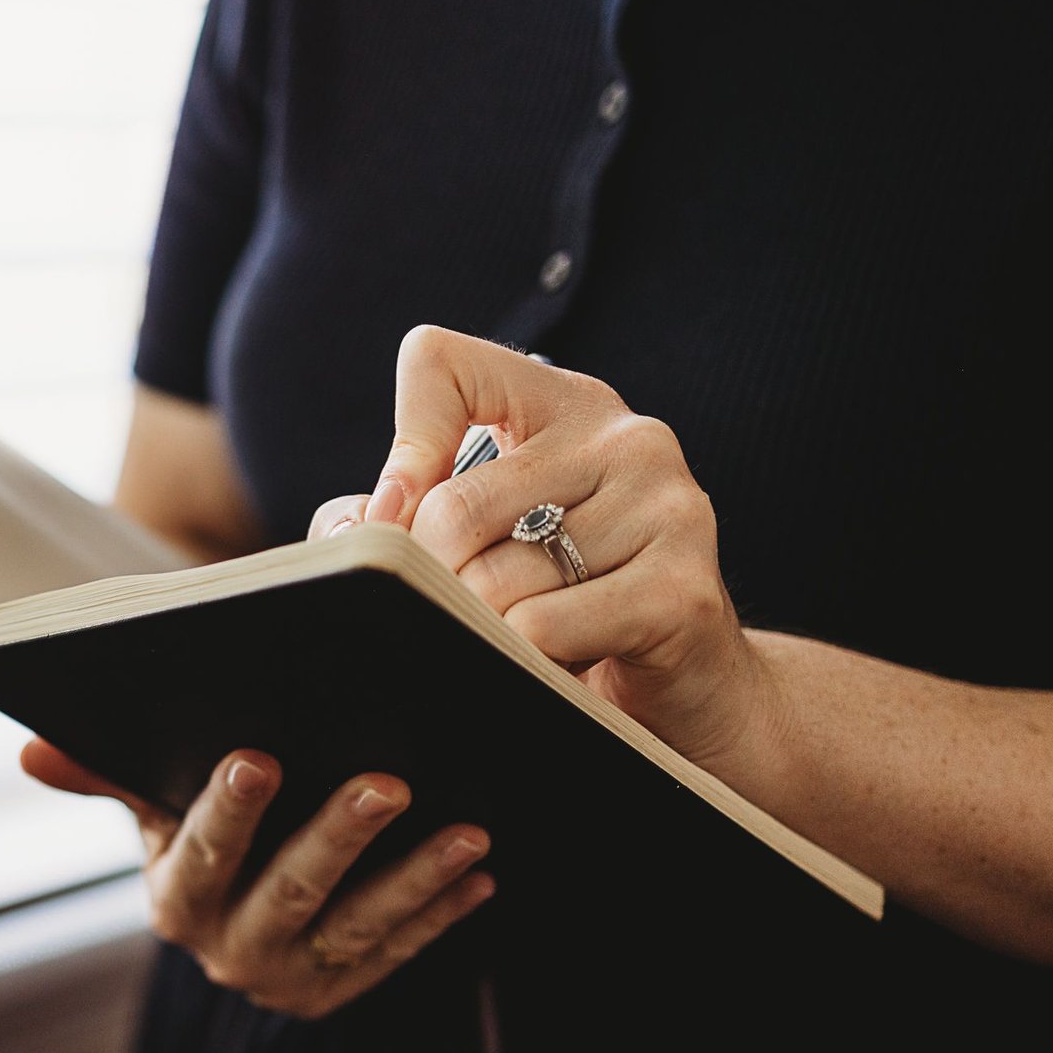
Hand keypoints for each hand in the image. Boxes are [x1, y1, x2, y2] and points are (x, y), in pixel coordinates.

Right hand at [20, 739, 492, 1017]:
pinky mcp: (341, 992)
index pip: (201, 852)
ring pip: (358, 925)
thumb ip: (102, 776)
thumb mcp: (148, 811)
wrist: (229, 923)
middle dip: (341, 836)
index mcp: (175, 902)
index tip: (259, 758)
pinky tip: (479, 872)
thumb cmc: (190, 837)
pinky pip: (399, 951)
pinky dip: (441, 913)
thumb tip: (31, 750)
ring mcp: (290, 978)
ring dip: (416, 878)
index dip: (228, 811)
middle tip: (388, 781)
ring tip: (468, 831)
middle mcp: (228, 952)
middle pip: (292, 890)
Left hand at [310, 324, 772, 767]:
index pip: (439, 362)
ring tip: (518, 646)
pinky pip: (544, 630)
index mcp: (567, 404)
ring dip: (484, 635)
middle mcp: (627, 437)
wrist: (694, 690)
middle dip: (432, 584)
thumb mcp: (482, 545)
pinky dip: (523, 666)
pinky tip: (554, 672)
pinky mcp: (683, 589)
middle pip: (455, 505)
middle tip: (456, 620)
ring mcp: (666, 507)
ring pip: (497, 579)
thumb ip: (400, 517)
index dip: (402, 450)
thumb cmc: (569, 610)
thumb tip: (358, 528)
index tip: (403, 518)